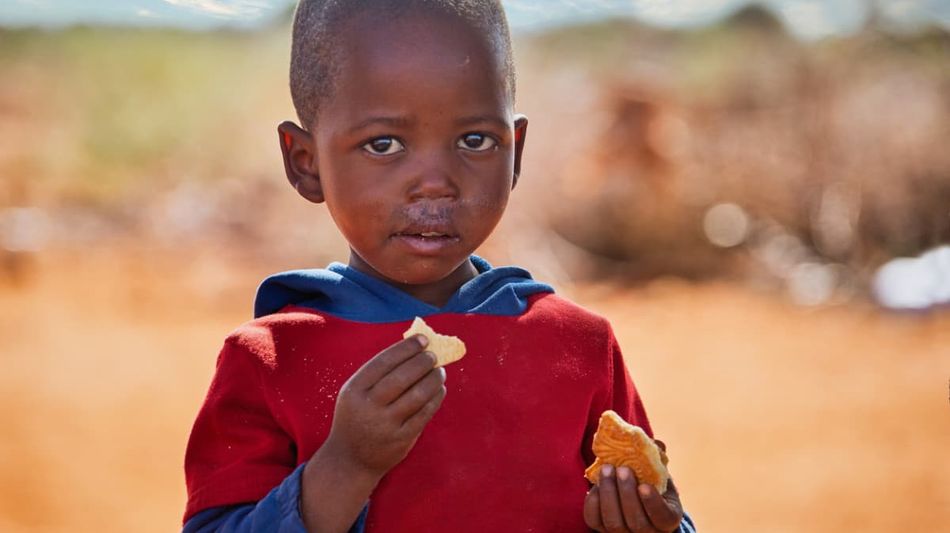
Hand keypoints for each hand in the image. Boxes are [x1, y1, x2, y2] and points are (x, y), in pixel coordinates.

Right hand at [322, 334, 446, 477]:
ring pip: (417, 395)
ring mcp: (385, 425)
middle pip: (402, 377)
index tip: (422, 340)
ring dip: (433, 379)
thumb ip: (378, 374)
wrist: (350, 460)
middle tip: (433, 355)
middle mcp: (368, 407)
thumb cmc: (357, 417)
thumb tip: (414, 349)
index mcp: (354, 390)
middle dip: (422, 362)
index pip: (383, 362)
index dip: (405, 348)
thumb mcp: (355, 393)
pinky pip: (424, 413)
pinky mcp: (401, 439)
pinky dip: (436, 398)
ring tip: (439, 371)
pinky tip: (440, 389)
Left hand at [583, 443, 683, 532]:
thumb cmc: (651, 482)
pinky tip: (597, 484)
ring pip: (613, 522)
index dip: (653, 504)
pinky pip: (594, 520)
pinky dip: (594, 501)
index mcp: (667, 519)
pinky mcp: (601, 529)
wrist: (633, 496)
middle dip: (626, 493)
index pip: (662, 517)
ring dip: (609, 494)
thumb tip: (657, 444)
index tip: (644, 486)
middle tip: (622, 469)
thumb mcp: (660, 473)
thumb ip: (659, 458)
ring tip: (607, 470)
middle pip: (636, 521)